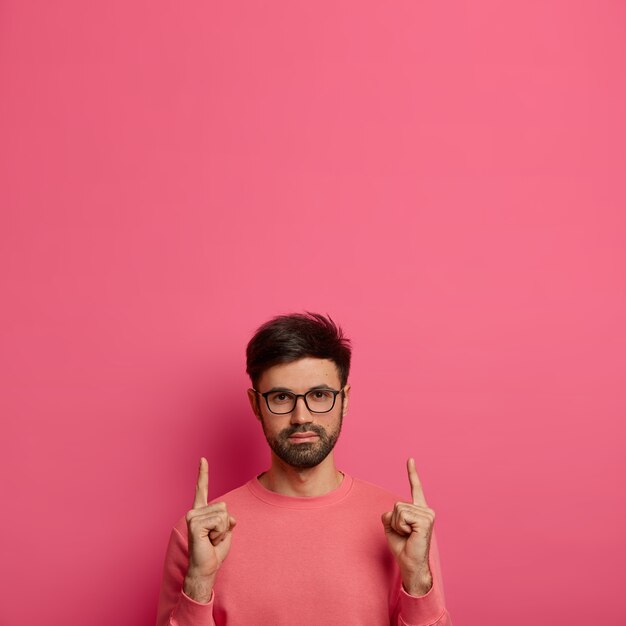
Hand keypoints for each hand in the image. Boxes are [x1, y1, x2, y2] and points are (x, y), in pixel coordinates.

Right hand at [183, 457, 236, 601]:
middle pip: (224, 506)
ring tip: (211, 539)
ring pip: (223, 514)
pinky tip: (209, 540)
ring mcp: (193, 517)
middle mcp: (194, 511)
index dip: (203, 474)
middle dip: (225, 524)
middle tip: (213, 537)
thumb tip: (231, 517)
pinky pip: (220, 521)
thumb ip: (228, 520)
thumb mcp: (226, 532)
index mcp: (201, 511)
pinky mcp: (195, 524)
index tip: (203, 459)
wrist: (206, 568)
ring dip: (223, 530)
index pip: (202, 489)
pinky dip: (220, 533)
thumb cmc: (214, 552)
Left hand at [381, 458, 434, 596]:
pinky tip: (410, 535)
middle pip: (397, 504)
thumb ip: (390, 514)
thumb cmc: (402, 547)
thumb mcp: (391, 526)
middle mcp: (426, 510)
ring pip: (398, 509)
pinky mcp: (425, 520)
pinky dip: (400, 526)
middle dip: (394, 521)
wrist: (410, 564)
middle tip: (404, 534)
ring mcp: (428, 515)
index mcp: (419, 510)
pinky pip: (402, 516)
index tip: (410, 459)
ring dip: (397, 525)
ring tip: (407, 535)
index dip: (412, 473)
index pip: (416, 488)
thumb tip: (392, 511)